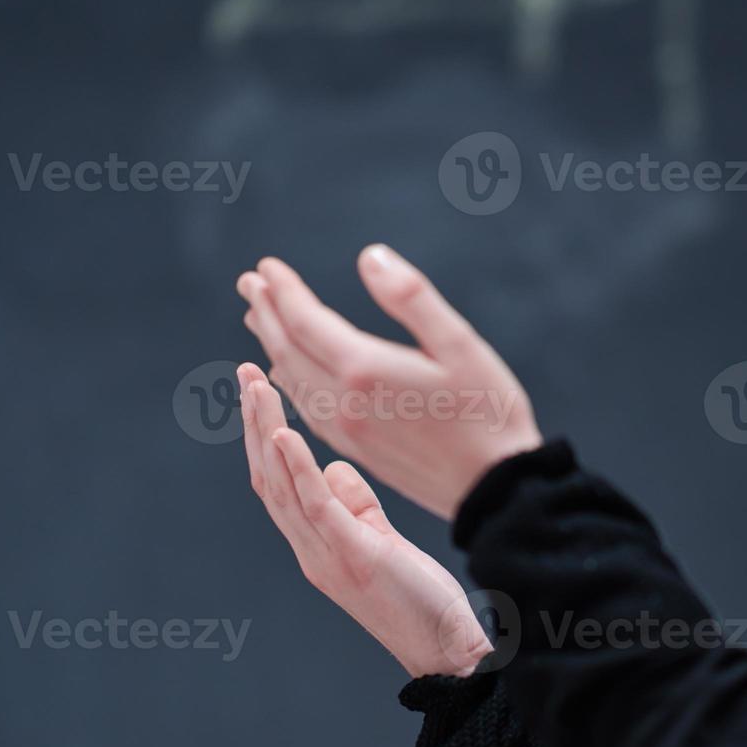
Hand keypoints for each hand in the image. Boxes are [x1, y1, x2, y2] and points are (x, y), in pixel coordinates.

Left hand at [237, 245, 542, 520]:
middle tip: (249, 283)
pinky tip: (288, 371)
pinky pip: (306, 408)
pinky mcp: (357, 448)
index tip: (266, 266)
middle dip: (268, 312)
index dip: (283, 291)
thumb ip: (411, 297)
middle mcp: (345, 402)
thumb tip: (369, 257)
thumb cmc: (488, 410)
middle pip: (288, 349)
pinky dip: (289, 380)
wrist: (496, 488)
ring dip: (272, 344)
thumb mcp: (460, 343)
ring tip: (261, 318)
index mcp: (365, 370)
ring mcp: (347, 430)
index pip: (305, 321)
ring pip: (293, 380)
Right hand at [237, 363, 491, 677]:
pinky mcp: (353, 558)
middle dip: (253, 423)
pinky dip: (296, 468)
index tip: (257, 388)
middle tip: (244, 372)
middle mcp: (310, 549)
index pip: (276, 482)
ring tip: (256, 387)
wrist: (446, 650)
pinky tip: (286, 433)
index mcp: (315, 543)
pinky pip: (316, 507)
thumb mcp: (379, 540)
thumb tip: (334, 467)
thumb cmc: (418, 598)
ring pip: (281, 487)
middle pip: (267, 478)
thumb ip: (354, 504)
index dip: (261, 435)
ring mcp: (326, 555)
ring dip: (265, 432)